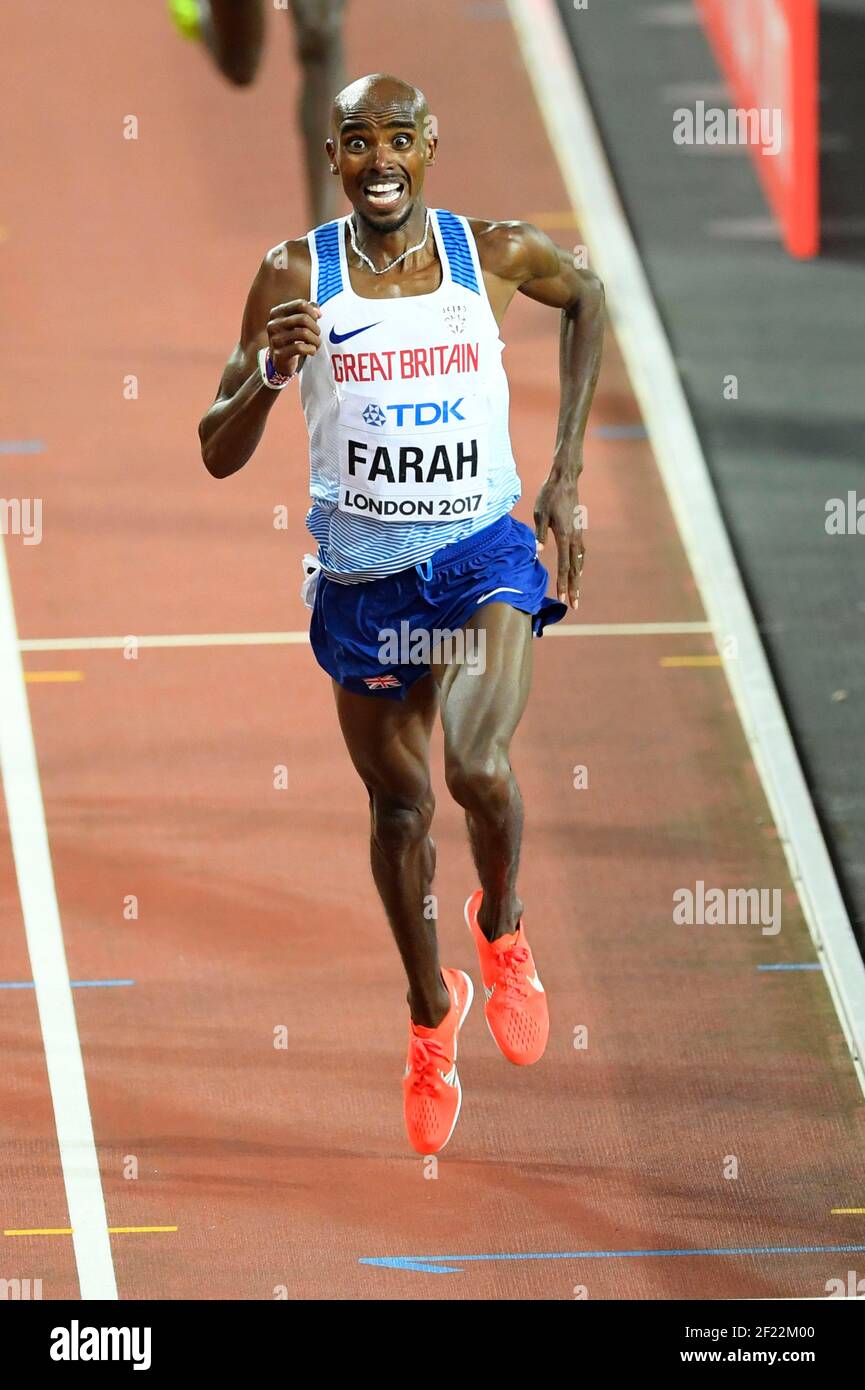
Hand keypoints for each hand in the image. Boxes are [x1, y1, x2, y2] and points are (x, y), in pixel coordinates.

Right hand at [266, 300, 321, 376]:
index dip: (312, 312)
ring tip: (316, 344)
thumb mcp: (296, 322)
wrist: (280, 360)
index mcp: (277, 313)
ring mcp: (275, 339)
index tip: (315, 320)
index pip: (300, 304)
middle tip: (317, 334)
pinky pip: (301, 348)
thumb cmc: (291, 337)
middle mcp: (274, 324)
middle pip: (304, 318)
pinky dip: (311, 349)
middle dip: (315, 327)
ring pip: (304, 333)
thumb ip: (307, 313)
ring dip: (316, 340)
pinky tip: (311, 351)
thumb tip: (318, 312)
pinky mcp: (280, 353)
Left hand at [533, 474, 584, 609]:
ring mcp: (578, 534)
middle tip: (575, 605)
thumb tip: (537, 552)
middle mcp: (574, 538)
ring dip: (578, 578)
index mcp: (564, 536)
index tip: (563, 598)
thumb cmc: (549, 496)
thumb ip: (539, 534)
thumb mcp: (540, 514)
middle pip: (575, 569)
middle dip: (574, 588)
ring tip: (577, 593)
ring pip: (579, 562)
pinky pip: (580, 552)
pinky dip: (579, 565)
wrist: (565, 480)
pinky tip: (578, 570)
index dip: (563, 584)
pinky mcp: (578, 530)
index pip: (564, 566)